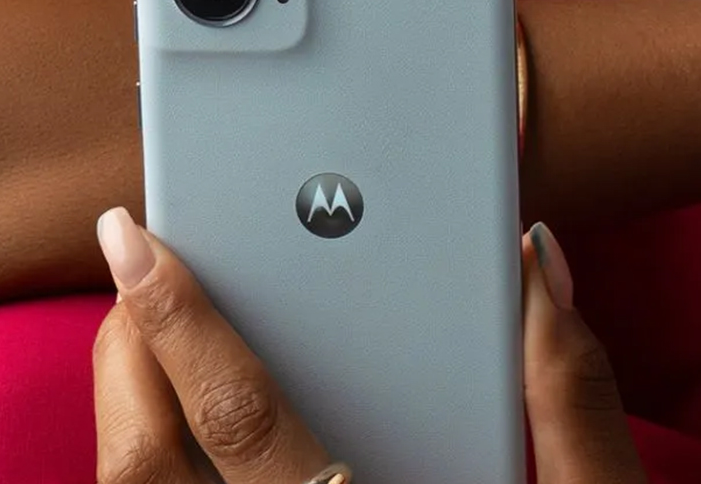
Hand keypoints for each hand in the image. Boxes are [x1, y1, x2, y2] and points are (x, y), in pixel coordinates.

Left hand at [92, 207, 646, 482]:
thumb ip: (571, 399)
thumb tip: (539, 271)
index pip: (239, 422)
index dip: (178, 322)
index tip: (135, 241)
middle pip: (147, 470)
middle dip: (128, 357)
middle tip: (138, 278)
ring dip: (133, 420)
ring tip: (155, 346)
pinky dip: (164, 474)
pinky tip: (195, 443)